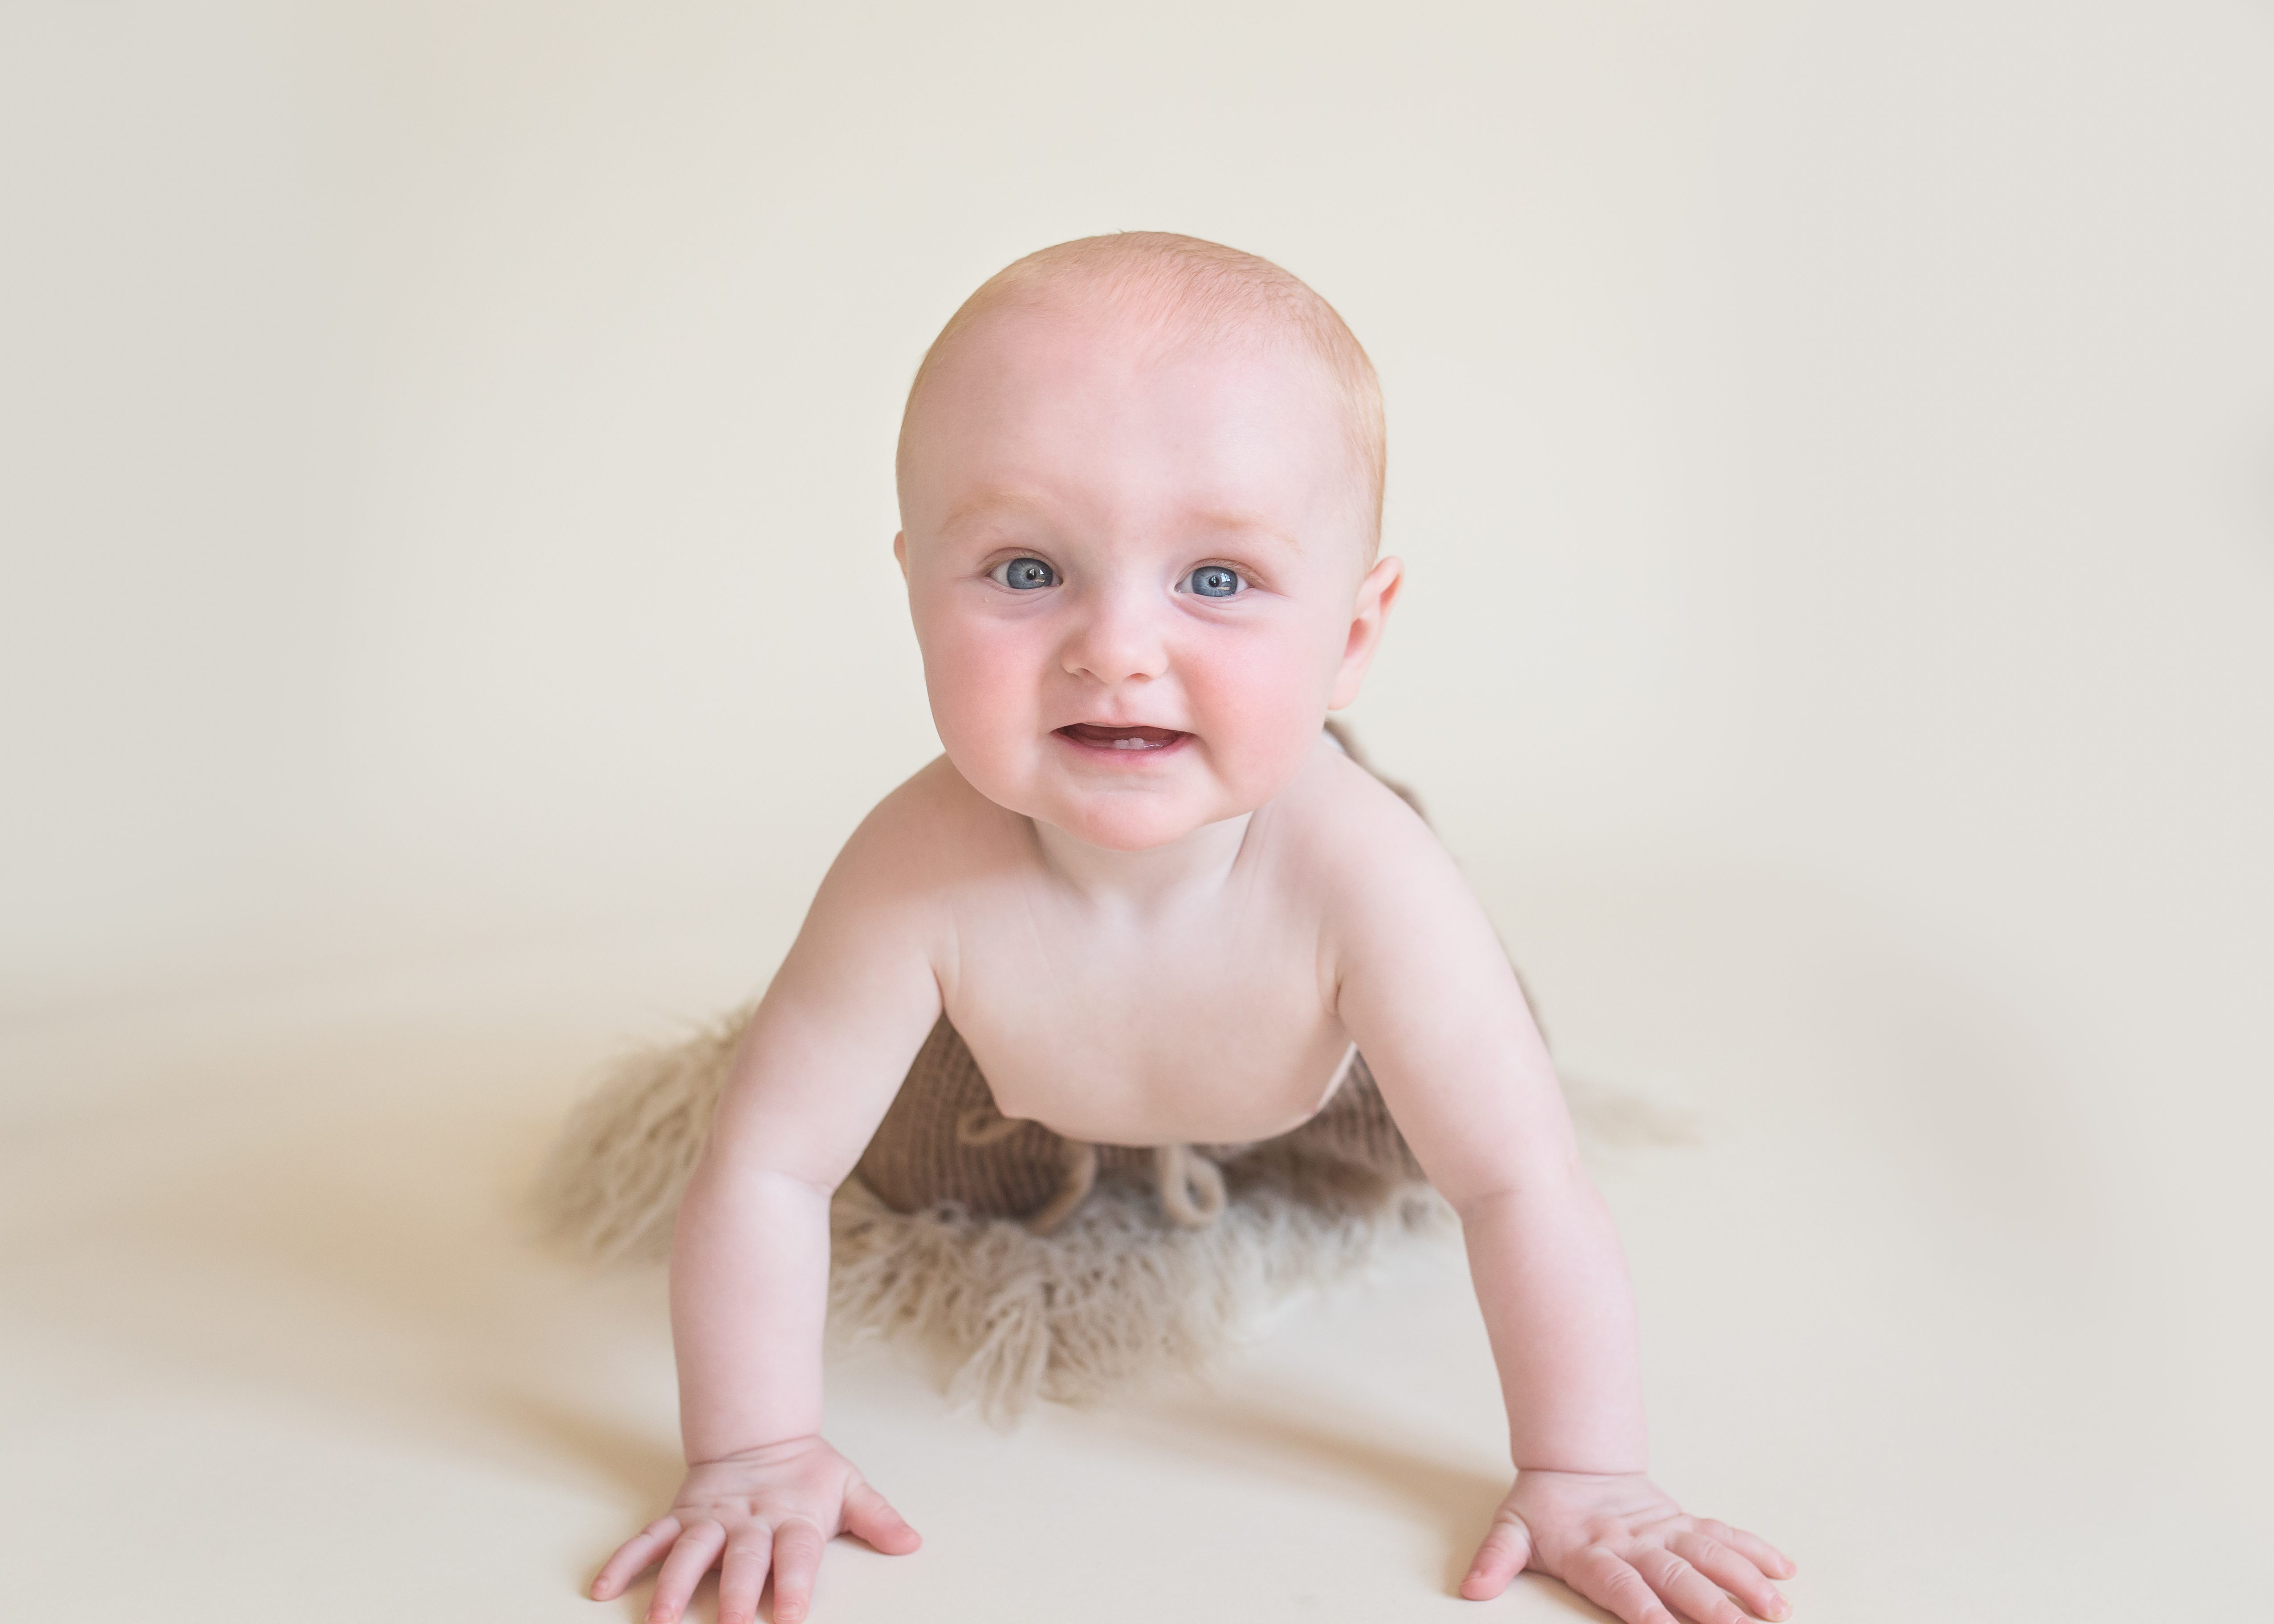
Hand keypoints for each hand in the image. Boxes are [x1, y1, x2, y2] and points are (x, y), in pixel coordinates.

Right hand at [590, 1437, 919, 1623]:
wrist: (759, 1432)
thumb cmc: (807, 1473)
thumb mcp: (848, 1488)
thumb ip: (877, 1518)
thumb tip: (913, 1542)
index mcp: (792, 1517)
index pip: (796, 1554)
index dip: (795, 1584)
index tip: (793, 1617)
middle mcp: (748, 1521)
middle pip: (742, 1558)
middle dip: (737, 1592)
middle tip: (734, 1623)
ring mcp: (709, 1519)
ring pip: (689, 1552)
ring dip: (675, 1585)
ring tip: (661, 1618)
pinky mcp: (679, 1517)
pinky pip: (647, 1539)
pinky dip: (624, 1561)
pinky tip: (602, 1588)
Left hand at [1460, 1469, 1794, 1622]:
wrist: (1573, 1459)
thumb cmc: (1544, 1508)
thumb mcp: (1511, 1531)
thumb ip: (1495, 1561)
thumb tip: (1470, 1589)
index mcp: (1593, 1551)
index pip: (1621, 1585)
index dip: (1643, 1607)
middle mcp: (1635, 1542)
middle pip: (1677, 1575)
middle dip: (1711, 1606)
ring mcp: (1664, 1530)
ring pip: (1710, 1553)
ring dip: (1745, 1580)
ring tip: (1778, 1608)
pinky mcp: (1682, 1521)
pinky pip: (1723, 1534)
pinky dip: (1755, 1550)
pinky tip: (1785, 1570)